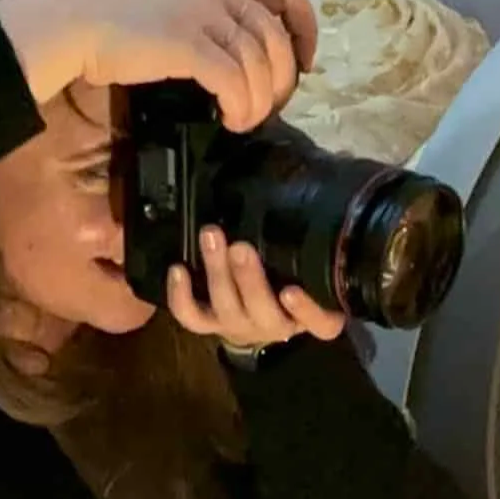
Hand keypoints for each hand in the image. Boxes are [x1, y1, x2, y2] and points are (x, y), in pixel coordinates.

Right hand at [0, 0, 317, 132]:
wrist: (74, 23)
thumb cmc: (115, 16)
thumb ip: (208, 11)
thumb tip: (237, 51)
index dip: (304, 29)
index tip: (305, 63)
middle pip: (277, 38)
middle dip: (283, 81)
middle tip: (269, 109)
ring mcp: (203, 15)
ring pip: (260, 65)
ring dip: (260, 102)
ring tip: (243, 121)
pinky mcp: (187, 44)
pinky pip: (234, 82)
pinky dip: (241, 107)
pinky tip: (230, 120)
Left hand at [167, 226, 346, 352]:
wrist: (260, 311)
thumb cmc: (293, 270)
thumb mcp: (313, 255)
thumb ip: (316, 230)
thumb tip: (319, 172)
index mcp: (312, 313)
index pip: (322, 323)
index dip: (307, 311)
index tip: (291, 291)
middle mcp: (278, 325)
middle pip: (265, 312)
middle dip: (249, 280)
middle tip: (240, 248)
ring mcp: (242, 326)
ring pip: (227, 309)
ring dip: (217, 274)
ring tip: (211, 237)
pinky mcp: (212, 324)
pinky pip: (192, 318)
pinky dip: (181, 296)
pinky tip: (177, 269)